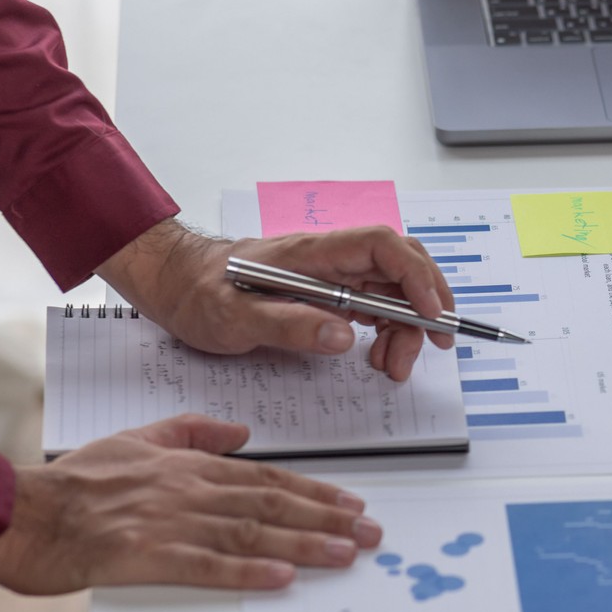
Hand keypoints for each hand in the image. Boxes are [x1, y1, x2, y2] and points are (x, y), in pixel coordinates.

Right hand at [0, 415, 382, 594]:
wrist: (18, 511)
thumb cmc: (72, 482)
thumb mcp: (135, 439)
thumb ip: (190, 431)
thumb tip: (239, 432)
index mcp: (187, 465)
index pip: (266, 477)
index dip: (314, 491)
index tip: (352, 503)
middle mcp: (187, 490)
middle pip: (270, 504)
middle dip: (326, 518)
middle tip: (370, 533)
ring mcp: (168, 523)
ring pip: (249, 532)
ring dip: (303, 544)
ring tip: (345, 554)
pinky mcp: (145, 557)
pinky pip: (205, 565)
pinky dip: (246, 572)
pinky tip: (280, 578)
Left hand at [99, 219, 456, 380]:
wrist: (175, 284)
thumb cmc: (198, 292)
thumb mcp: (234, 317)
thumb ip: (288, 325)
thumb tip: (343, 338)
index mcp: (311, 253)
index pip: (382, 248)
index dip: (415, 276)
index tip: (430, 312)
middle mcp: (328, 259)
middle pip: (399, 268)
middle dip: (426, 302)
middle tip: (437, 341)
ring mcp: (331, 275)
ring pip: (391, 291)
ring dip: (405, 326)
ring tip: (393, 364)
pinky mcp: (327, 293)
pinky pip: (373, 305)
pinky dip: (387, 330)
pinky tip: (377, 354)